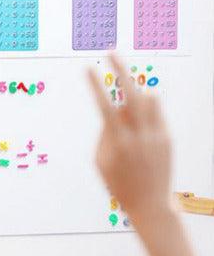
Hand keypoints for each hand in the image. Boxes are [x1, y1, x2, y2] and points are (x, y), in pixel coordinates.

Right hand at [88, 54, 172, 223]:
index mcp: (118, 144)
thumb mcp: (101, 162)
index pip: (105, 106)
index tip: (87, 68)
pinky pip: (156, 112)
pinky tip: (139, 125)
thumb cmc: (119, 184)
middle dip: (121, 69)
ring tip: (127, 108)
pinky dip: (145, 111)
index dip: (95, 85)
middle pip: (132, 93)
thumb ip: (104, 133)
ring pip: (148, 98)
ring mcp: (156, 135)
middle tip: (111, 52)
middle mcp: (139, 136)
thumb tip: (113, 109)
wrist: (150, 204)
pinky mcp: (167, 137)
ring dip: (135, 95)